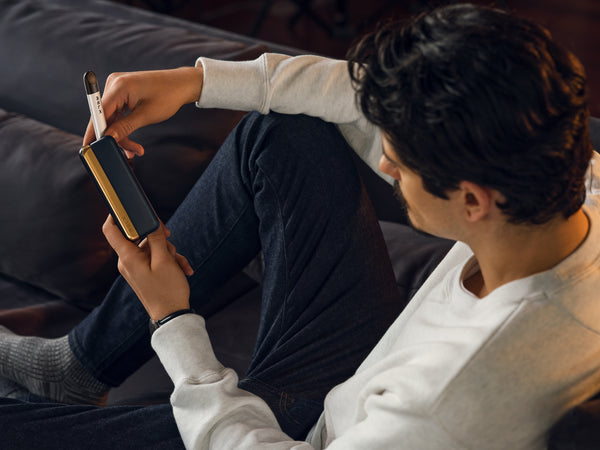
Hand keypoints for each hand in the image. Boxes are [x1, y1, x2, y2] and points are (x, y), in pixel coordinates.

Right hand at [83, 66, 203, 156]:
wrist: (181, 84)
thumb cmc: (167, 96)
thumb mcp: (146, 116)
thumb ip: (124, 127)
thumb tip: (107, 138)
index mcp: (118, 86)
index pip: (99, 113)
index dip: (94, 132)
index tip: (89, 149)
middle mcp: (114, 84)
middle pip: (105, 117)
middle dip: (116, 137)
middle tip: (131, 153)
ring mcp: (117, 87)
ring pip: (112, 118)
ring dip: (121, 135)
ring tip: (136, 150)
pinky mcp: (122, 93)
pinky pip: (117, 113)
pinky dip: (124, 127)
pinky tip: (131, 141)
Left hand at [102, 215, 193, 320]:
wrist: (172, 316)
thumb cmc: (167, 290)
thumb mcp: (165, 260)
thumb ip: (156, 238)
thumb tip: (151, 223)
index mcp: (127, 257)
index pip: (111, 229)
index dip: (116, 214)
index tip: (127, 204)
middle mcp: (127, 261)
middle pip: (139, 236)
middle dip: (158, 236)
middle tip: (170, 237)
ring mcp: (136, 268)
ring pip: (151, 247)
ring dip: (169, 252)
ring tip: (180, 264)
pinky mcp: (144, 273)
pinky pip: (155, 259)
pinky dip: (170, 261)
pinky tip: (183, 269)